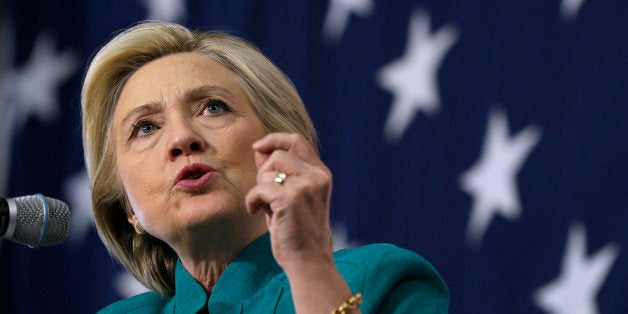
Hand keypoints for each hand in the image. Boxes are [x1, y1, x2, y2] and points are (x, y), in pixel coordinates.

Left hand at [245, 133, 332, 267]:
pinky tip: (256, 212)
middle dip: (263, 172)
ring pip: (267, 170)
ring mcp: (306, 186)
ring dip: (258, 187)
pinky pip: (259, 188)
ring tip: (264, 206)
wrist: (308, 261)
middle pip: (277, 155)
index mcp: (321, 174)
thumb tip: (260, 149)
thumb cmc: (297, 231)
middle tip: (265, 195)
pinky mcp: (291, 198)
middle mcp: (317, 176)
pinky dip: (252, 200)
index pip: (297, 141)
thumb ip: (280, 172)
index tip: (258, 146)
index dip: (275, 139)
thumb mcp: (292, 196)